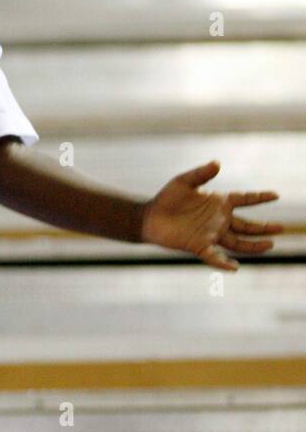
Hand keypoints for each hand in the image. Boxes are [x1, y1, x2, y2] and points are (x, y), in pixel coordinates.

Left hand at [139, 159, 283, 271]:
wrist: (149, 217)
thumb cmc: (167, 198)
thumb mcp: (184, 181)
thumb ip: (201, 174)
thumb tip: (218, 164)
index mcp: (219, 202)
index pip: (245, 199)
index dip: (259, 198)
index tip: (276, 195)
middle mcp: (219, 220)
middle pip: (247, 226)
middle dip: (264, 227)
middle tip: (282, 229)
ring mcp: (211, 234)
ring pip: (237, 242)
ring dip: (253, 245)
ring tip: (270, 245)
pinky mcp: (199, 246)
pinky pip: (214, 256)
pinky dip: (224, 263)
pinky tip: (236, 268)